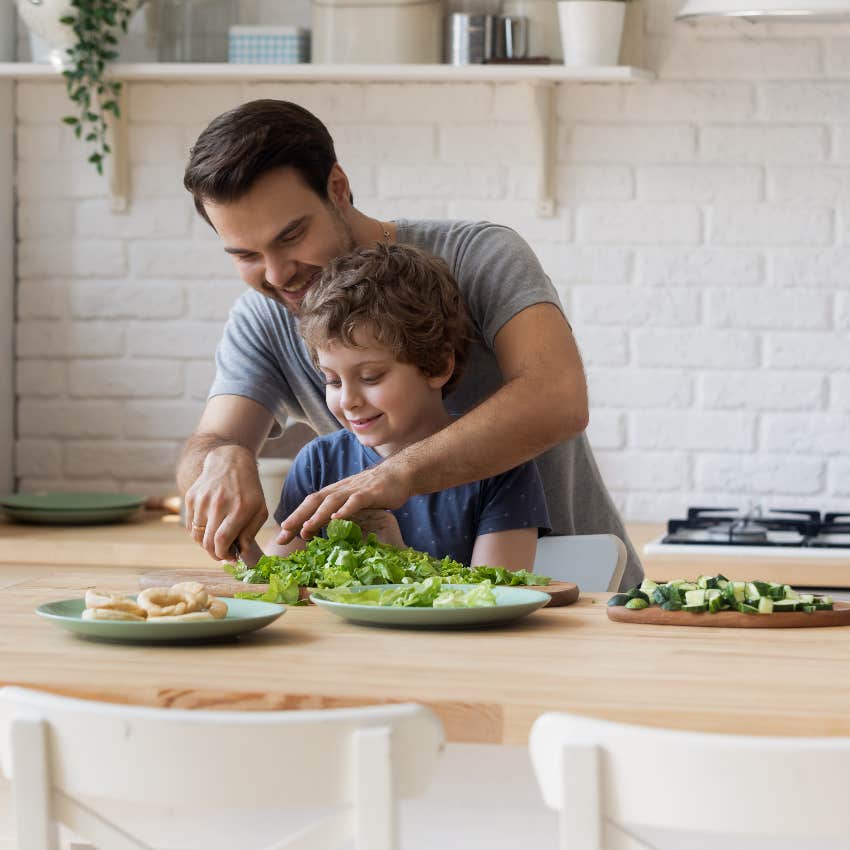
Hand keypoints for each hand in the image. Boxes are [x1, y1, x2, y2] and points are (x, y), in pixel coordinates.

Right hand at [184, 444, 267, 560]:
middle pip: (207, 541)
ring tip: (217, 542)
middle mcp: (218, 503)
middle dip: (214, 554)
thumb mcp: (260, 509)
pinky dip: (198, 533)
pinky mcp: (191, 497)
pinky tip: (209, 530)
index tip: (230, 558)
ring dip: (205, 545)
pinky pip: (190, 525)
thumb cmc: (249, 489)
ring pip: (196, 535)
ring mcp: (202, 500)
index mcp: (238, 507)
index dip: (224, 555)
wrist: (230, 462)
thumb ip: (251, 532)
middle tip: (223, 555)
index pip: (222, 540)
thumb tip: (241, 553)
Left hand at [277, 461, 412, 544]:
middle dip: (297, 518)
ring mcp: (355, 490)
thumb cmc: (376, 491)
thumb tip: (326, 530)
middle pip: (314, 501)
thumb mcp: (353, 502)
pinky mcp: (371, 493)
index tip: (281, 535)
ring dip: (317, 516)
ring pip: (332, 501)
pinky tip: (337, 519)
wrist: (399, 474)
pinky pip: (356, 501)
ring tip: (306, 529)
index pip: (310, 504)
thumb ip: (339, 512)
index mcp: (335, 492)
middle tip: (283, 535)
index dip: (295, 518)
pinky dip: (346, 510)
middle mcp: (341, 490)